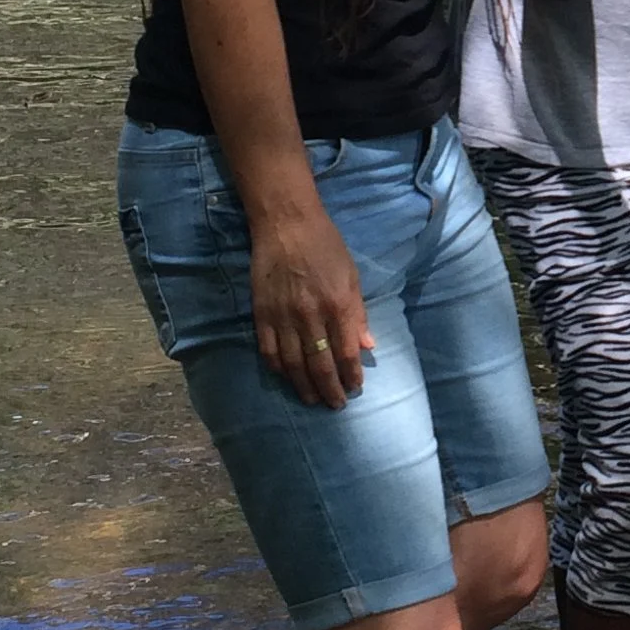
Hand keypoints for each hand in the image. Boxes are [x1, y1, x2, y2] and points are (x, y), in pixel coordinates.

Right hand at [247, 198, 373, 407]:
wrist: (286, 224)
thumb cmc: (325, 246)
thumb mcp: (352, 275)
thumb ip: (358, 314)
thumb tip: (367, 347)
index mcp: (338, 305)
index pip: (346, 353)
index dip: (351, 376)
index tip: (355, 388)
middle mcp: (311, 315)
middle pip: (321, 366)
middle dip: (330, 390)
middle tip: (335, 405)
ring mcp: (283, 317)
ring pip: (294, 365)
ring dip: (304, 387)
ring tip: (312, 399)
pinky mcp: (262, 314)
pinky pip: (269, 351)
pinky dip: (278, 369)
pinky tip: (287, 377)